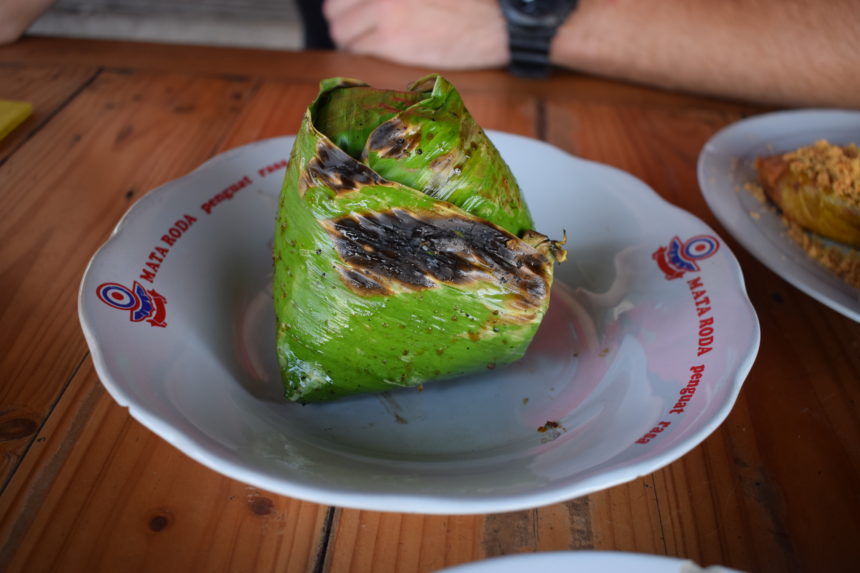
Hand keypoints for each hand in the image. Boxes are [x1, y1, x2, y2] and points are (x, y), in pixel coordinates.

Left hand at [323, 0, 507, 69]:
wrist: (494, 23)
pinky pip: (357, 50)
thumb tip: (367, 7)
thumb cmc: (466, 4)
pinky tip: (378, 55)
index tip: (353, 12)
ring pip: (341, 32)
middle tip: (357, 30)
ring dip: (350, 41)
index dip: (346, 5)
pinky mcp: (393, 39)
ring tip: (367, 45)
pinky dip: (361, 55)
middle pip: (334, 8)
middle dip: (343, 21)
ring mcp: (386, 11)